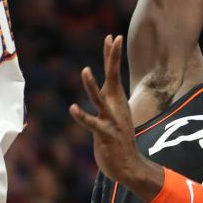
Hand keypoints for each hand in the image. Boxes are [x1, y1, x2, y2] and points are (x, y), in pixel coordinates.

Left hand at [70, 36, 162, 197]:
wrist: (129, 166)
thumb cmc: (118, 141)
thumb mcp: (114, 115)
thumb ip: (108, 100)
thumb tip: (103, 86)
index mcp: (117, 101)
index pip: (114, 72)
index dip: (112, 54)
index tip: (113, 36)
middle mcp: (116, 107)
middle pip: (113, 77)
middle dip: (112, 58)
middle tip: (113, 38)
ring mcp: (112, 120)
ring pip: (100, 100)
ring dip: (92, 86)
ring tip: (85, 71)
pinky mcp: (105, 135)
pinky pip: (92, 124)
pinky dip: (82, 116)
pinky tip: (72, 108)